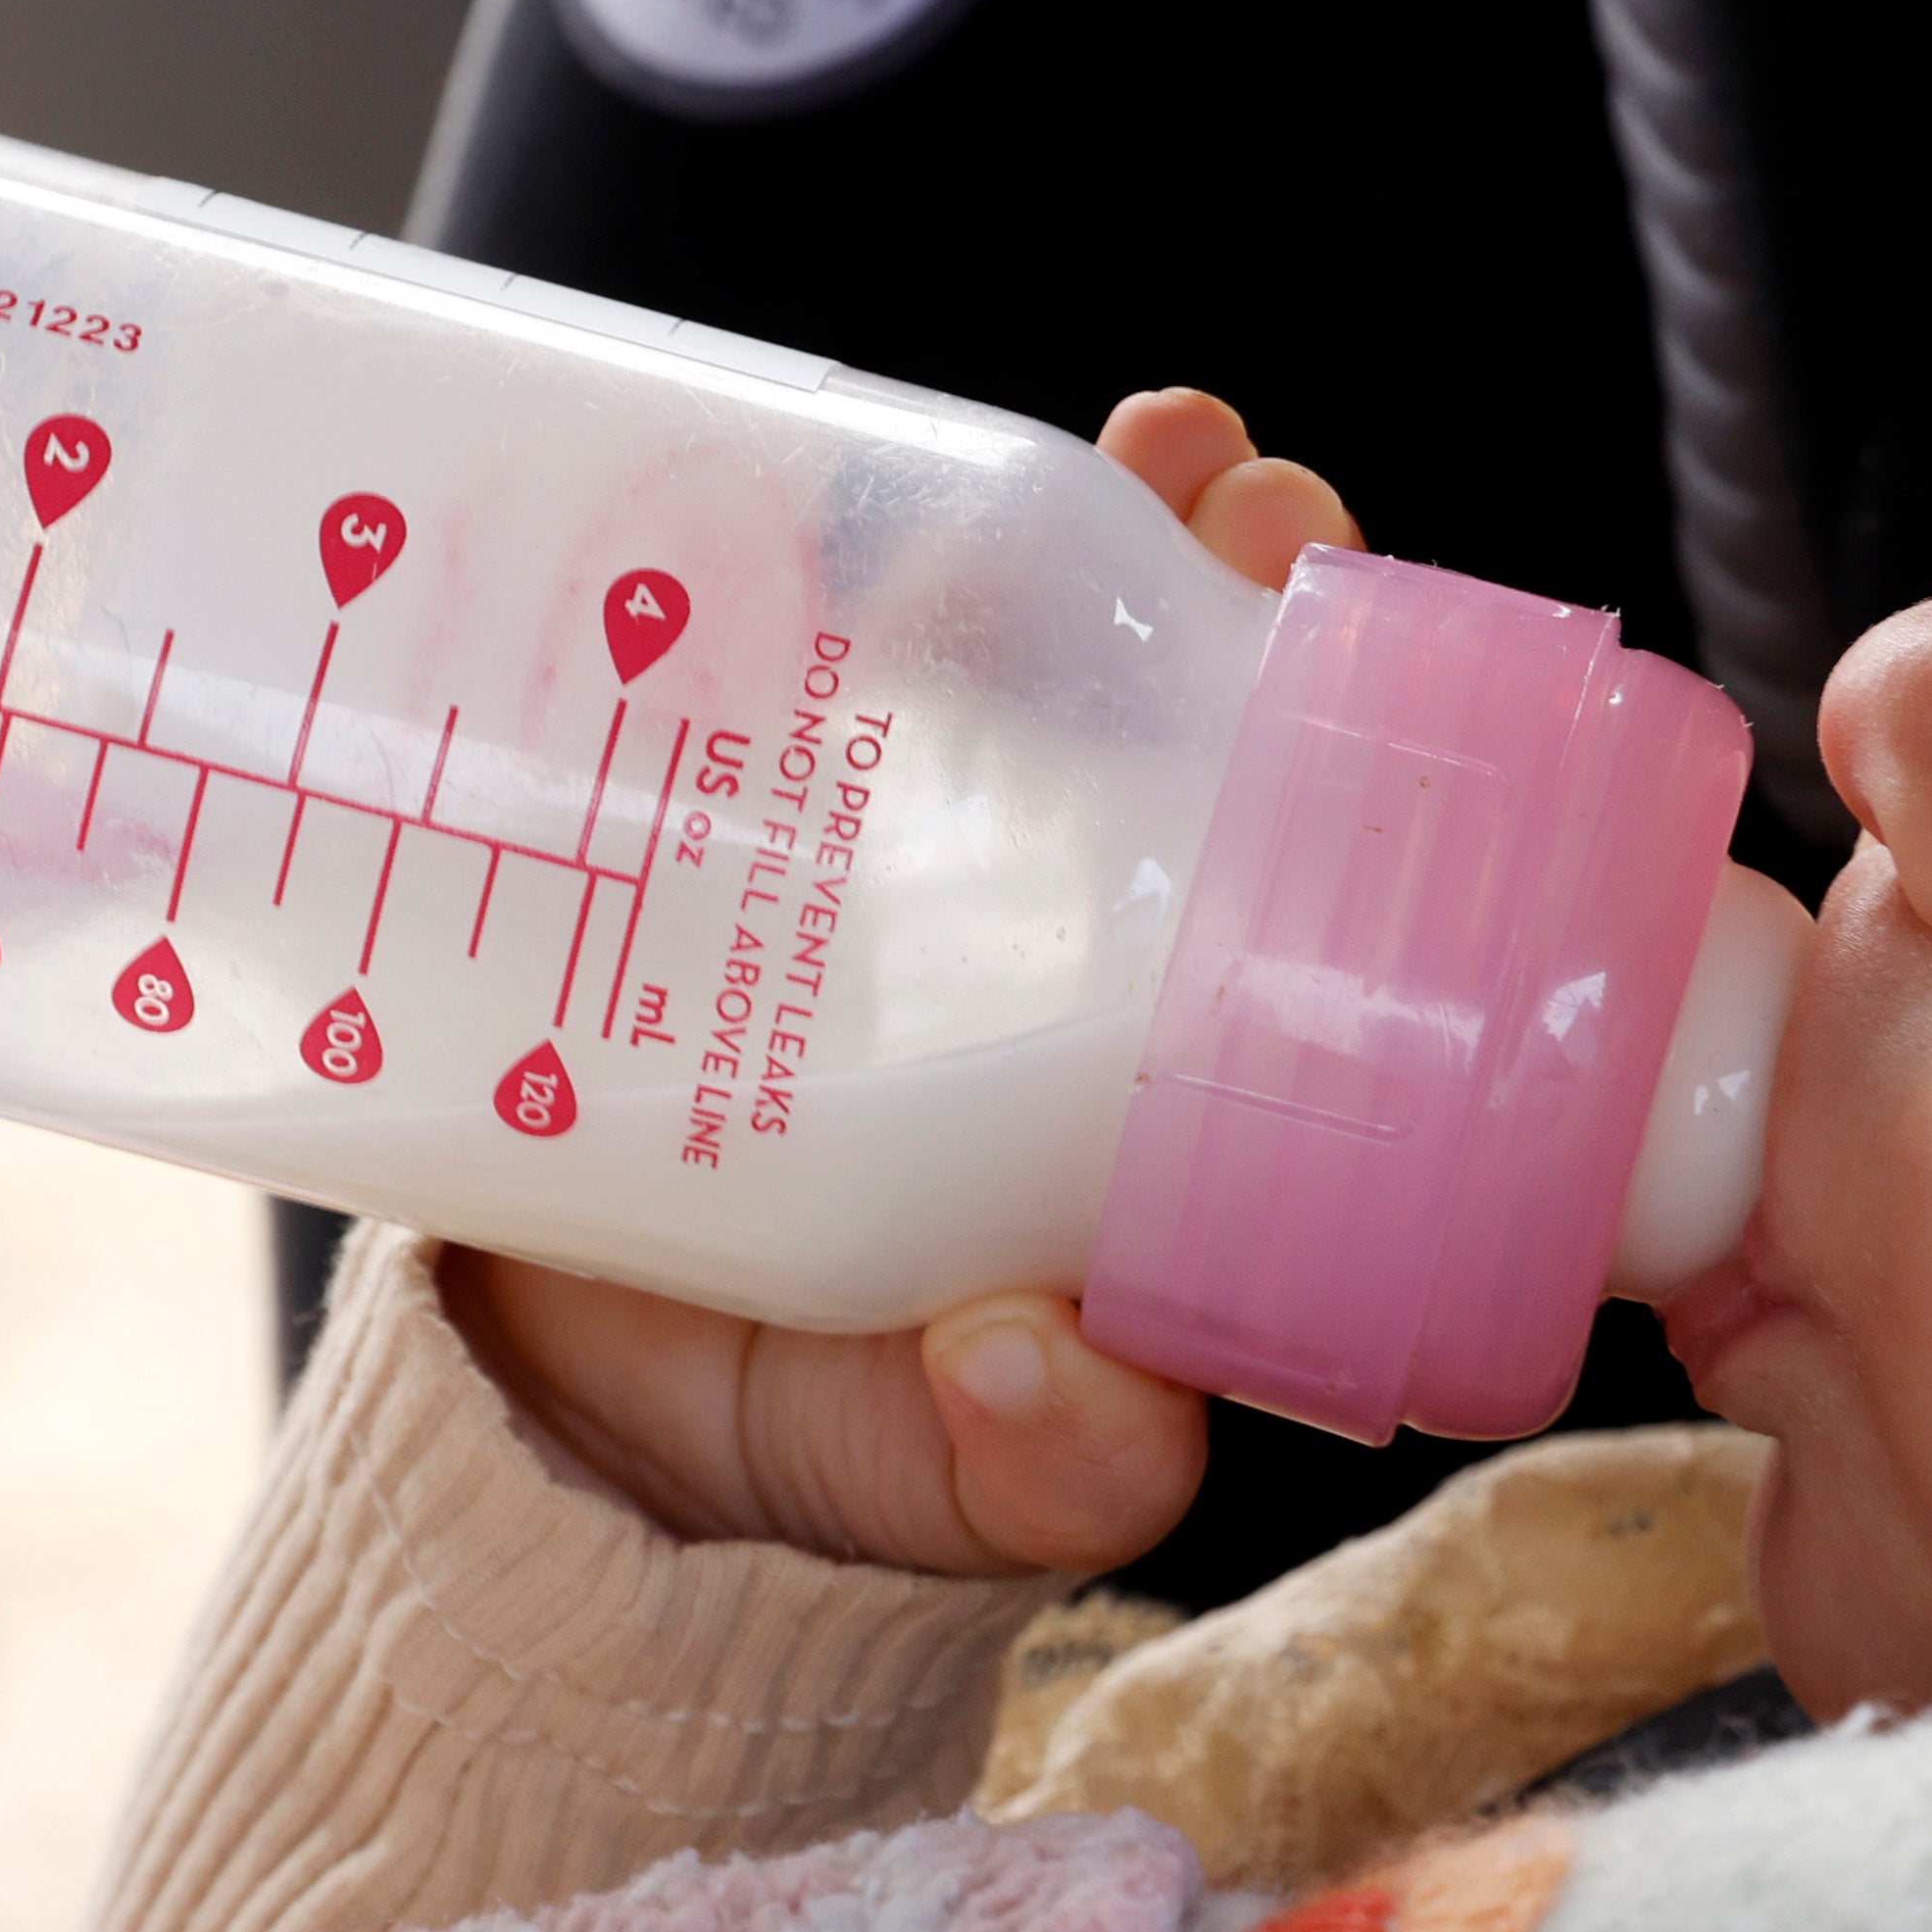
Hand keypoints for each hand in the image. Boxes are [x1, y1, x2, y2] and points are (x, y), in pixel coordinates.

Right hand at [455, 391, 1363, 1576]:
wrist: (531, 1400)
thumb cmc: (809, 1426)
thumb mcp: (946, 1476)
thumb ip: (1037, 1466)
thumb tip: (1051, 1372)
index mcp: (1183, 1065)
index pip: (1325, 879)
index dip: (1384, 768)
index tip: (1400, 692)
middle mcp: (1077, 925)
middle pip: (1217, 714)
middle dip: (1266, 583)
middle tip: (1263, 520)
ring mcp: (914, 842)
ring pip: (1046, 643)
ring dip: (1118, 523)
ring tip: (1168, 455)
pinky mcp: (741, 797)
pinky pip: (822, 641)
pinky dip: (868, 533)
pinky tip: (891, 472)